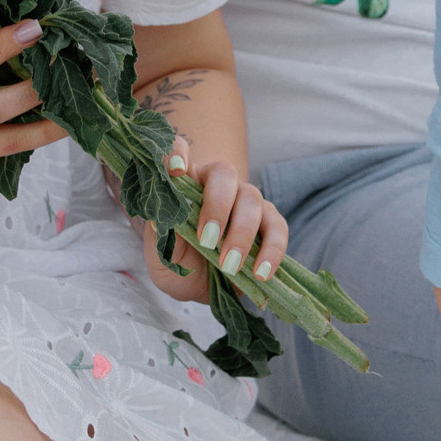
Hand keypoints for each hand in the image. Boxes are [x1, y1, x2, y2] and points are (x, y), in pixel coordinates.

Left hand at [136, 136, 289, 302]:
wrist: (203, 289)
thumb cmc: (179, 265)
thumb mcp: (162, 259)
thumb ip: (163, 239)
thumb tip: (163, 221)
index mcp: (185, 184)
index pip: (179, 151)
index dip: (177, 153)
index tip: (175, 171)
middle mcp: (217, 185)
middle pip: (224, 173)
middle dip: (218, 205)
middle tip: (208, 240)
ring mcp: (245, 202)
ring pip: (252, 198)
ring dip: (242, 232)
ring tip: (229, 265)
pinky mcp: (269, 224)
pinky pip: (278, 228)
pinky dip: (272, 250)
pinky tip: (261, 272)